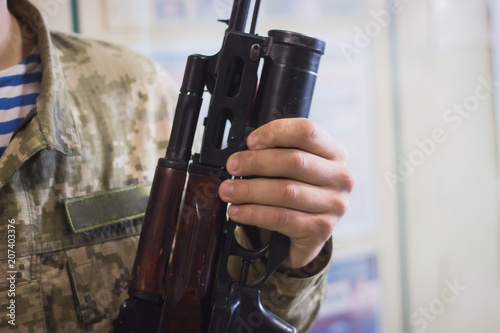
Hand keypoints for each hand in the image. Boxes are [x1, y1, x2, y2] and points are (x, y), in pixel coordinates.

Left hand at [218, 118, 353, 269]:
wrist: (306, 234)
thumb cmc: (297, 192)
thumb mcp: (294, 168)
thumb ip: (277, 153)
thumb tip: (243, 152)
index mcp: (333, 152)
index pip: (307, 132)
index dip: (275, 133)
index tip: (250, 141)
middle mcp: (340, 176)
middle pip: (294, 161)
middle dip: (256, 162)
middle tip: (232, 167)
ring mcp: (334, 204)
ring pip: (286, 191)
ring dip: (249, 190)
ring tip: (228, 191)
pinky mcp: (322, 229)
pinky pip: (282, 218)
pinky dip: (255, 214)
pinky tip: (239, 212)